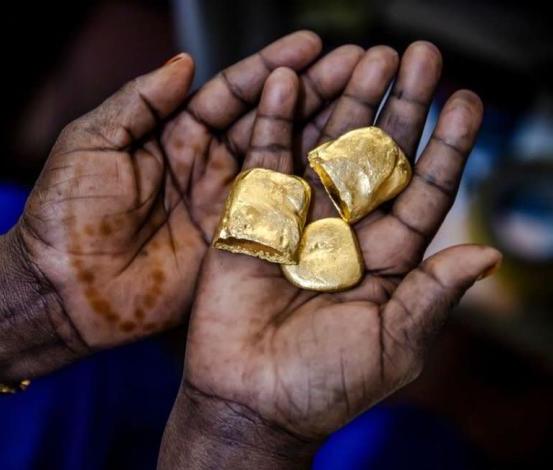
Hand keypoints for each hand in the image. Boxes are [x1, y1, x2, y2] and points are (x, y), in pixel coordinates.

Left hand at [12, 31, 366, 357]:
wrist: (62, 291)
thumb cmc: (64, 215)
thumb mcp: (92, 143)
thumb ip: (140, 102)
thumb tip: (185, 63)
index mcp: (174, 134)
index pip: (233, 92)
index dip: (273, 68)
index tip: (315, 46)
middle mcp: (207, 165)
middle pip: (272, 119)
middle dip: (318, 92)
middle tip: (365, 65)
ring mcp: (225, 206)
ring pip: (286, 161)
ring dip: (328, 133)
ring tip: (374, 102)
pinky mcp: (235, 246)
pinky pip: (280, 213)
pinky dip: (315, 192)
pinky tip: (350, 169)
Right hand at [160, 42, 501, 467]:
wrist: (248, 401)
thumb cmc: (322, 385)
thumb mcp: (391, 345)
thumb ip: (432, 295)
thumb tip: (486, 253)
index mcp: (386, 260)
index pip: (424, 190)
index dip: (446, 146)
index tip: (467, 99)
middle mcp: (344, 231)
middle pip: (376, 157)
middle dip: (399, 107)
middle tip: (418, 56)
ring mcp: (296, 221)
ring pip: (323, 149)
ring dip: (342, 102)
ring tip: (363, 55)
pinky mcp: (249, 219)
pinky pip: (263, 163)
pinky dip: (273, 122)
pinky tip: (287, 81)